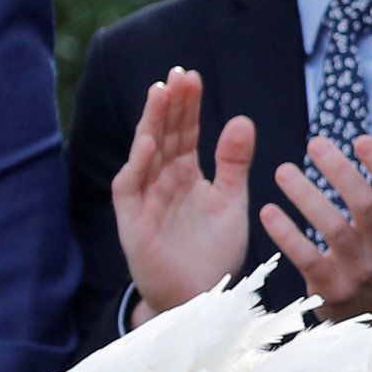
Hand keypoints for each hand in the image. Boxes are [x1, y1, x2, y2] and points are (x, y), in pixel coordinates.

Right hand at [113, 68, 257, 323]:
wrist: (201, 297)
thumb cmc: (212, 251)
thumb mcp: (230, 200)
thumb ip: (234, 163)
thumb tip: (242, 119)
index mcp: (185, 173)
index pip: (184, 131)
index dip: (187, 105)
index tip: (192, 76)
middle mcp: (162, 180)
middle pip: (164, 134)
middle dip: (169, 105)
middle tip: (178, 73)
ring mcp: (145, 199)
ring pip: (144, 154)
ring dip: (150, 124)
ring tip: (159, 93)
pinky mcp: (133, 222)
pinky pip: (130, 188)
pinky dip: (138, 165)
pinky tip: (148, 143)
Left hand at [271, 122, 371, 339]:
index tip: (360, 138)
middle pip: (365, 207)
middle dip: (340, 173)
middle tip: (314, 142)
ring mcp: (359, 269)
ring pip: (333, 231)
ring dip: (307, 198)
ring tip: (283, 171)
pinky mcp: (332, 288)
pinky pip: (307, 259)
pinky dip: (287, 236)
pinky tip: (268, 211)